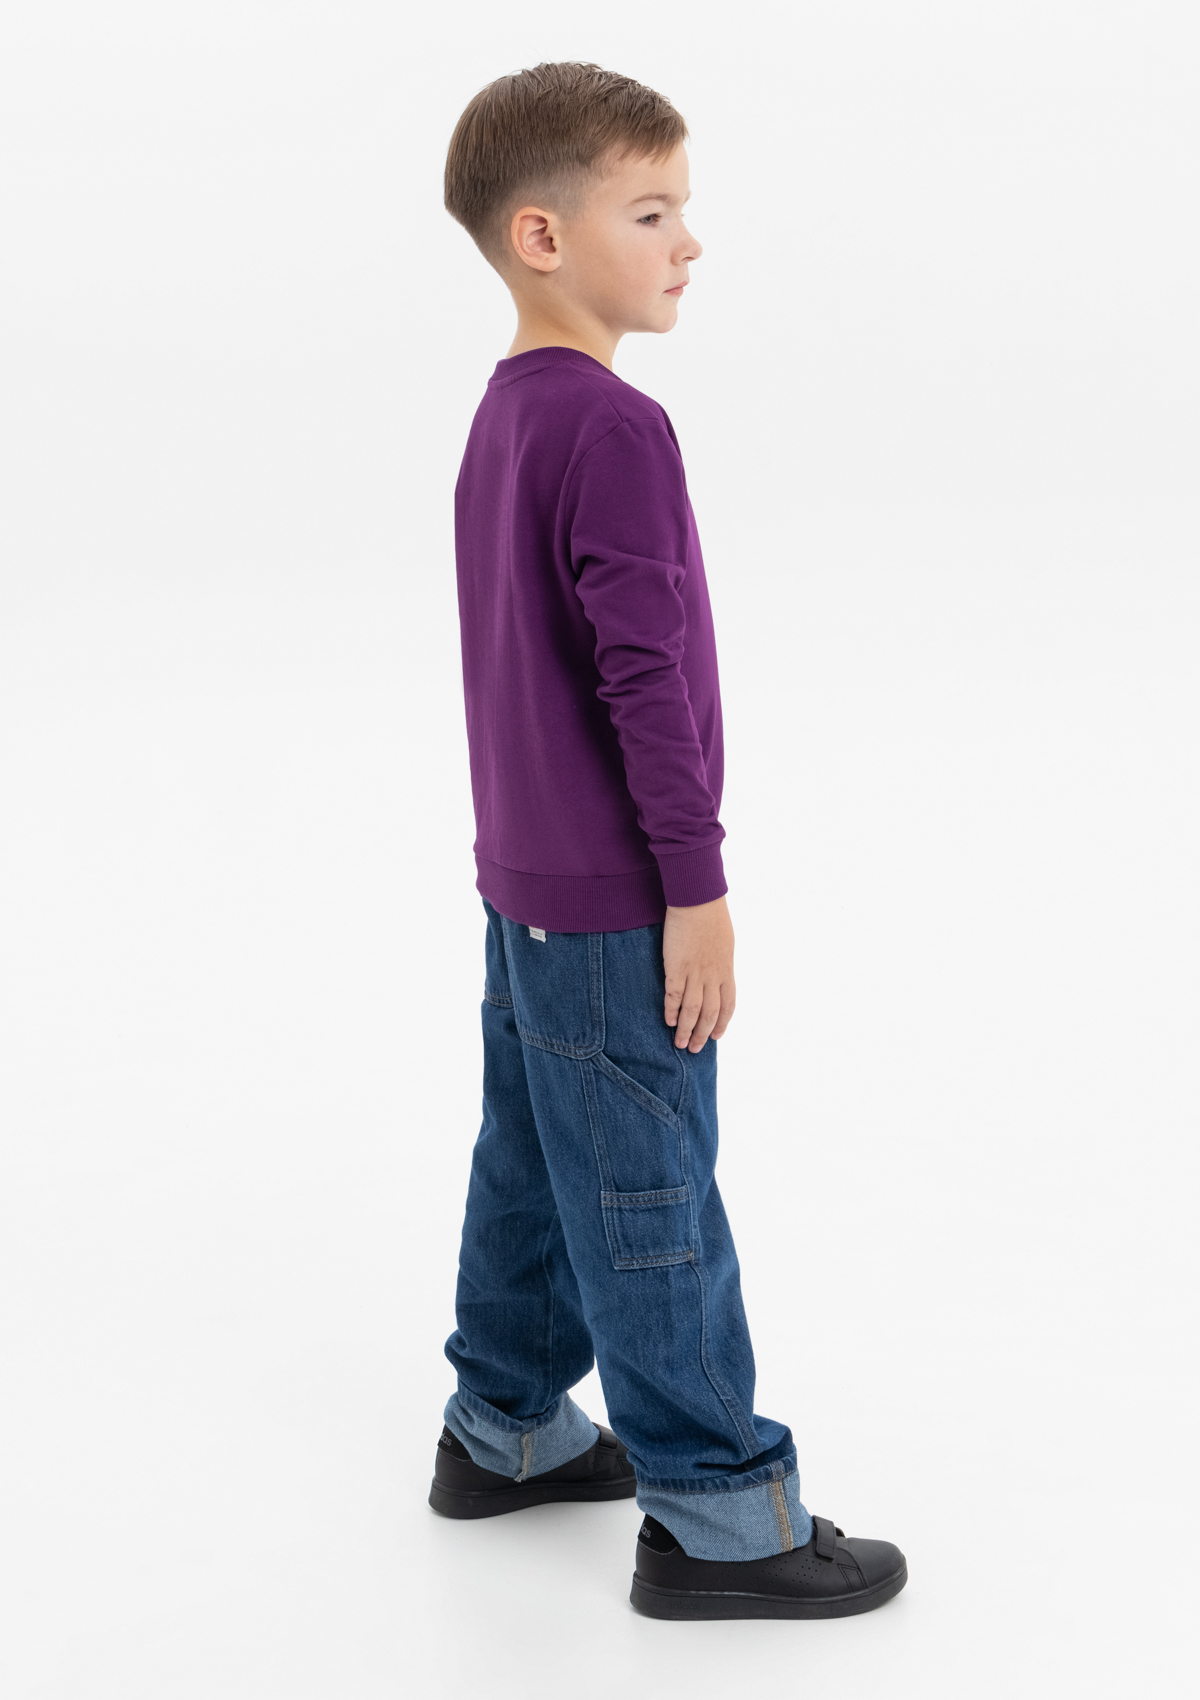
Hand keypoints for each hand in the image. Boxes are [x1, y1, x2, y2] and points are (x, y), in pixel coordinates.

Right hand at [663, 896, 735, 1052]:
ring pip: (692, 1010)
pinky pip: (674, 995)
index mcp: (726, 971)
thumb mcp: (725, 943)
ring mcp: (694, 973)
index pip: (728, 1006)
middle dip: (703, 1034)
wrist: (698, 900)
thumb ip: (721, 962)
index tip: (716, 1036)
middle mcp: (712, 976)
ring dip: (687, 1030)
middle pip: (710, 1013)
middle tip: (695, 1048)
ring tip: (680, 1043)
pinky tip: (669, 1021)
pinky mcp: (676, 967)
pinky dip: (672, 1010)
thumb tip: (718, 973)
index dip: (722, 1023)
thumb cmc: (712, 916)